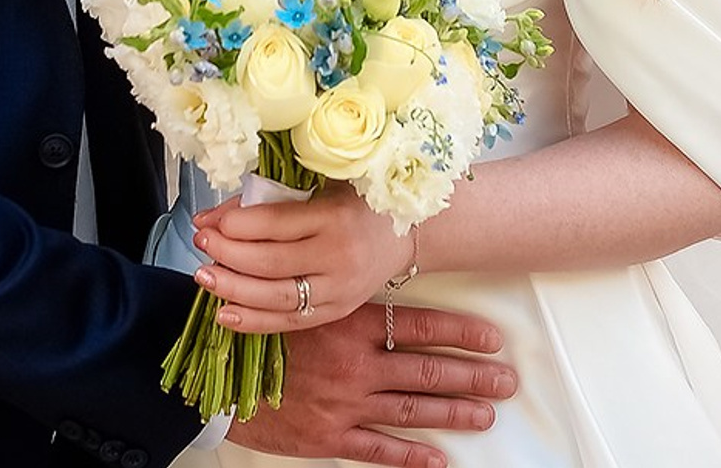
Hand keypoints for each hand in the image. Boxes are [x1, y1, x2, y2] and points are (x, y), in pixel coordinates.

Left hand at [192, 184, 406, 331]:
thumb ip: (268, 199)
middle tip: (200, 243)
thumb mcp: (318, 185)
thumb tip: (214, 215)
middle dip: (227, 254)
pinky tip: (224, 314)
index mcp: (333, 216)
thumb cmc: (356, 200)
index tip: (208, 220)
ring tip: (204, 276)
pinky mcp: (335, 312)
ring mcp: (337, 291)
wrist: (405, 233)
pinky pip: (289, 323)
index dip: (236, 224)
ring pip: (276, 298)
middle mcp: (337, 257)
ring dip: (233, 290)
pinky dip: (253, 321)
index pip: (275, 224)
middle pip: (270, 264)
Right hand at [230, 302, 514, 467]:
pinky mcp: (330, 437)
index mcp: (350, 321)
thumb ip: (338, 290)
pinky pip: (379, 450)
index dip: (460, 333)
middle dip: (471, 376)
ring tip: (486, 413)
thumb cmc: (257, 325)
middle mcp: (356, 364)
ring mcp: (346, 404)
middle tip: (506, 381)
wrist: (214, 371)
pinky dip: (411, 457)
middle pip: (427, 370)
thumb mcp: (300, 293)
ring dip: (453, 411)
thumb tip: (373, 271)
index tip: (492, 338)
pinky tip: (439, 459)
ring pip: (412, 409)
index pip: (421, 325)